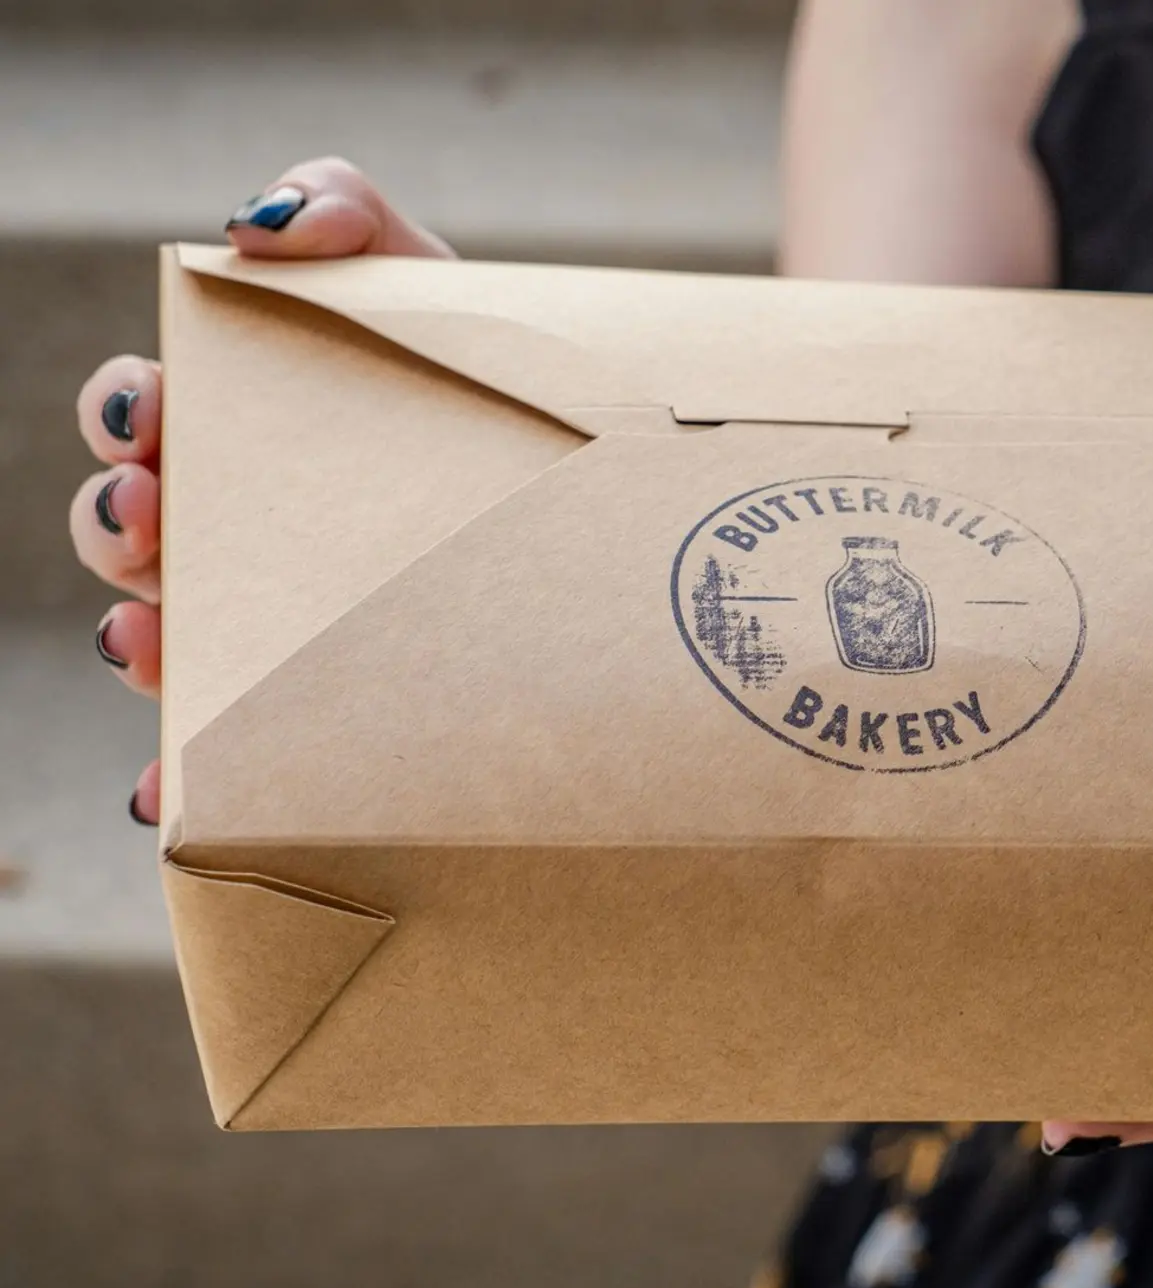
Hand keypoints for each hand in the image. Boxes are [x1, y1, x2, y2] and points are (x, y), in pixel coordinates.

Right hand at [70, 158, 453, 825]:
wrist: (612, 476)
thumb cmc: (500, 372)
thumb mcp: (429, 281)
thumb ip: (346, 211)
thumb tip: (261, 223)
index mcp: (252, 426)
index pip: (148, 419)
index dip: (125, 417)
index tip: (151, 420)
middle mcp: (251, 524)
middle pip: (138, 531)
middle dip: (118, 525)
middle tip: (152, 516)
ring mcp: (285, 616)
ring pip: (173, 641)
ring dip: (141, 643)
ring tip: (151, 642)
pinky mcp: (331, 699)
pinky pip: (242, 749)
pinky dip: (196, 767)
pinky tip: (177, 788)